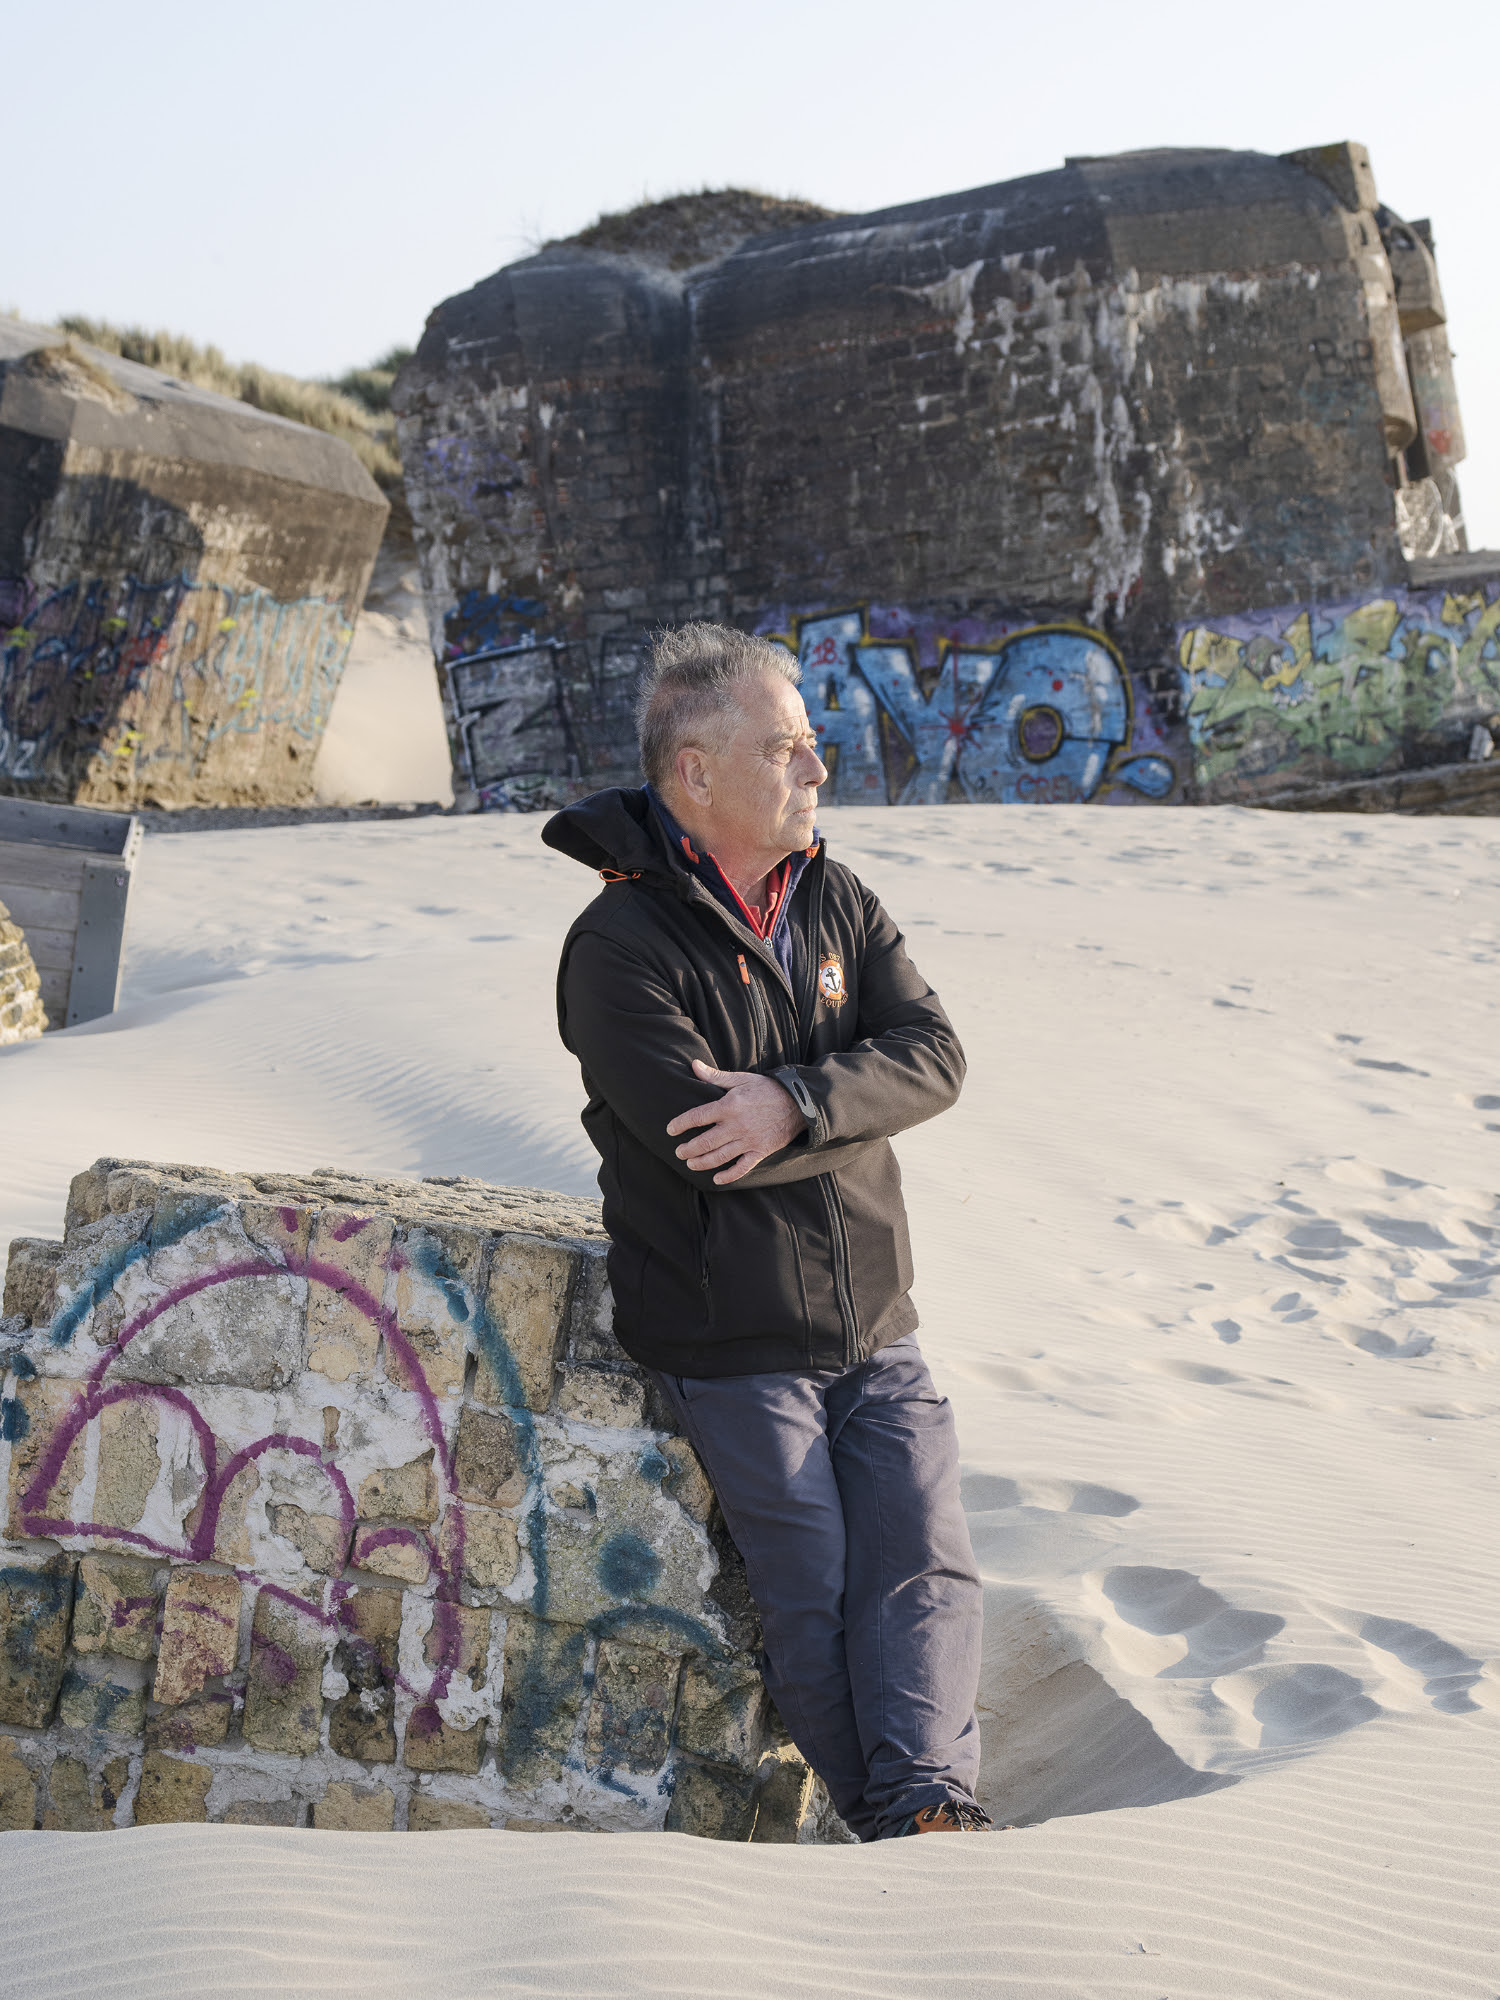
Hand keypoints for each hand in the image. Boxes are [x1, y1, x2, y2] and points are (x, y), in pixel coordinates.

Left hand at [666, 1059, 804, 1184]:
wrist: (798, 1103)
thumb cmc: (767, 1089)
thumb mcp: (741, 1079)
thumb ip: (715, 1076)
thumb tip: (693, 1065)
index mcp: (729, 1106)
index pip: (697, 1117)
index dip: (680, 1124)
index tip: (670, 1130)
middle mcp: (736, 1126)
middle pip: (704, 1142)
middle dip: (687, 1150)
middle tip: (678, 1152)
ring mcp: (748, 1141)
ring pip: (719, 1157)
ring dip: (701, 1163)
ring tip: (690, 1164)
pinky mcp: (759, 1152)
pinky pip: (741, 1168)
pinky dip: (728, 1176)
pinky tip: (716, 1178)